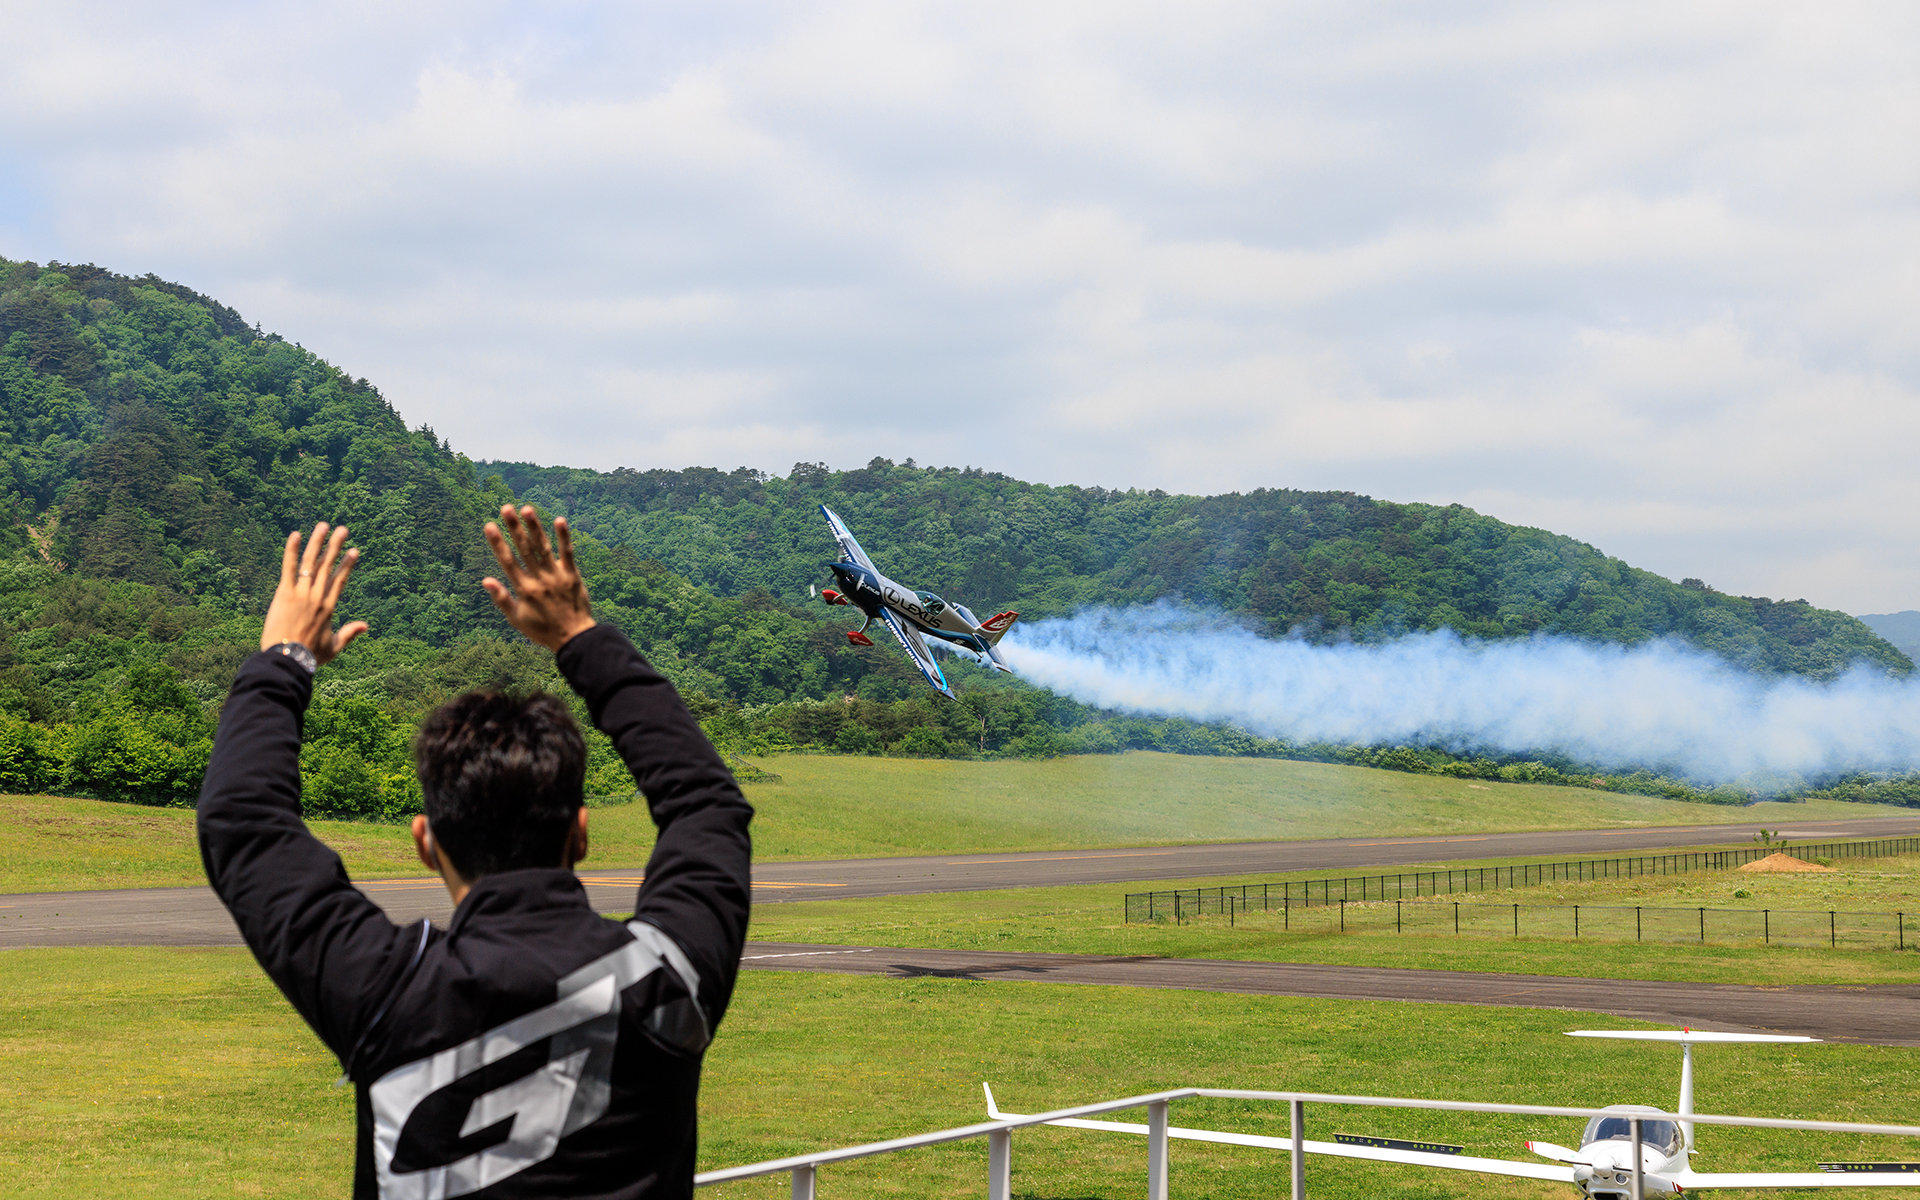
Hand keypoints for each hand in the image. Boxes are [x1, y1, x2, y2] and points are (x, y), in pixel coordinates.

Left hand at [260, 523, 368, 664]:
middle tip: (342, 530)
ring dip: (318, 542)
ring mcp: (301, 593)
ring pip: (311, 563)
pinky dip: (291, 551)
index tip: (354, 551)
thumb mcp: (333, 647)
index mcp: (329, 607)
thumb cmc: (309, 656)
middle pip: (327, 566)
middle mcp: (317, 597)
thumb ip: (349, 634)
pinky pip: (289, 568)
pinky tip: (295, 535)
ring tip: (323, 526)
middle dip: (336, 546)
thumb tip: (366, 625)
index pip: (340, 580)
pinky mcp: (284, 593)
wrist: (287, 659)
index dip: (347, 564)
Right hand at [482, 505, 596, 651]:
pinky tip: (560, 520)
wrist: (574, 638)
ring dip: (535, 527)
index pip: (507, 562)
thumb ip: (501, 599)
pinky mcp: (572, 575)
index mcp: (524, 589)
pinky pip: (568, 553)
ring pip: (544, 547)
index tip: (489, 526)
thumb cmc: (542, 630)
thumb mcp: (517, 619)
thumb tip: (485, 580)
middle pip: (524, 549)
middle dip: (514, 528)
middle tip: (506, 508)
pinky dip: (564, 537)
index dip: (498, 543)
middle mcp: (539, 579)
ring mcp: (557, 576)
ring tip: (527, 508)